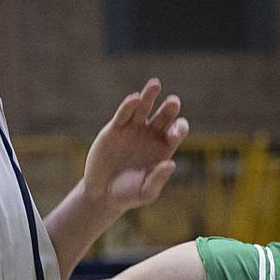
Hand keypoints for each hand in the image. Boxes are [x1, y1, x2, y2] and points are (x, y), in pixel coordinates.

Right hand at [82, 80, 188, 215]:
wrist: (101, 194)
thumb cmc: (127, 194)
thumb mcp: (146, 192)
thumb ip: (158, 179)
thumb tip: (171, 163)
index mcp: (163, 148)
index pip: (176, 131)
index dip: (178, 128)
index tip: (172, 133)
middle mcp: (150, 135)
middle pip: (164, 115)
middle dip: (170, 108)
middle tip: (173, 102)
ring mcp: (132, 129)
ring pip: (144, 108)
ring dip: (150, 96)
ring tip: (155, 84)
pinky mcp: (114, 129)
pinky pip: (123, 114)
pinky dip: (128, 105)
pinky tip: (134, 99)